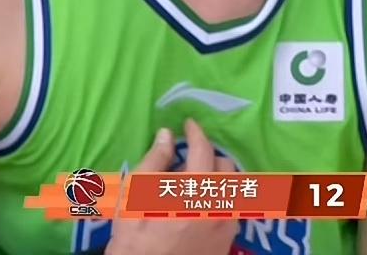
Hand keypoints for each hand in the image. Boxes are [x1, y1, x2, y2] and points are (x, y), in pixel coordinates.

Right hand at [107, 120, 237, 254]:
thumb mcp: (131, 203)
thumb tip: (166, 135)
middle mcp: (217, 207)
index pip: (203, 150)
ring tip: (195, 180)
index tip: (189, 124)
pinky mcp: (228, 239)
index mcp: (191, 194)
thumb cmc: (132, 244)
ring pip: (233, 185)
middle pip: (224, 166)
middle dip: (207, 155)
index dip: (196, 132)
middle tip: (186, 158)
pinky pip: (234, 206)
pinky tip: (202, 202)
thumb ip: (152, 165)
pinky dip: (222, 195)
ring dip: (217, 175)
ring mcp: (226, 225)